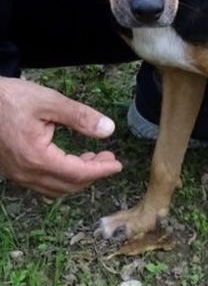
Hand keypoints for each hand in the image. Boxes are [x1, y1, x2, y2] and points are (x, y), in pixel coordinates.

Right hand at [0, 77, 122, 196]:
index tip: (118, 164)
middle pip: (68, 185)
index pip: (77, 173)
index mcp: (36, 157)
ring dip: (78, 177)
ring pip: (55, 187)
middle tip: (109, 158)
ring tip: (95, 158)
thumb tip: (108, 130)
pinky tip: (72, 160)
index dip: (101, 170)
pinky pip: (42, 183)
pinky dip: (62, 176)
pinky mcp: (12, 170)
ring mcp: (16, 174)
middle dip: (93, 174)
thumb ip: (80, 117)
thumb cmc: (8, 98)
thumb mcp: (48, 101)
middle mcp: (25, 172)